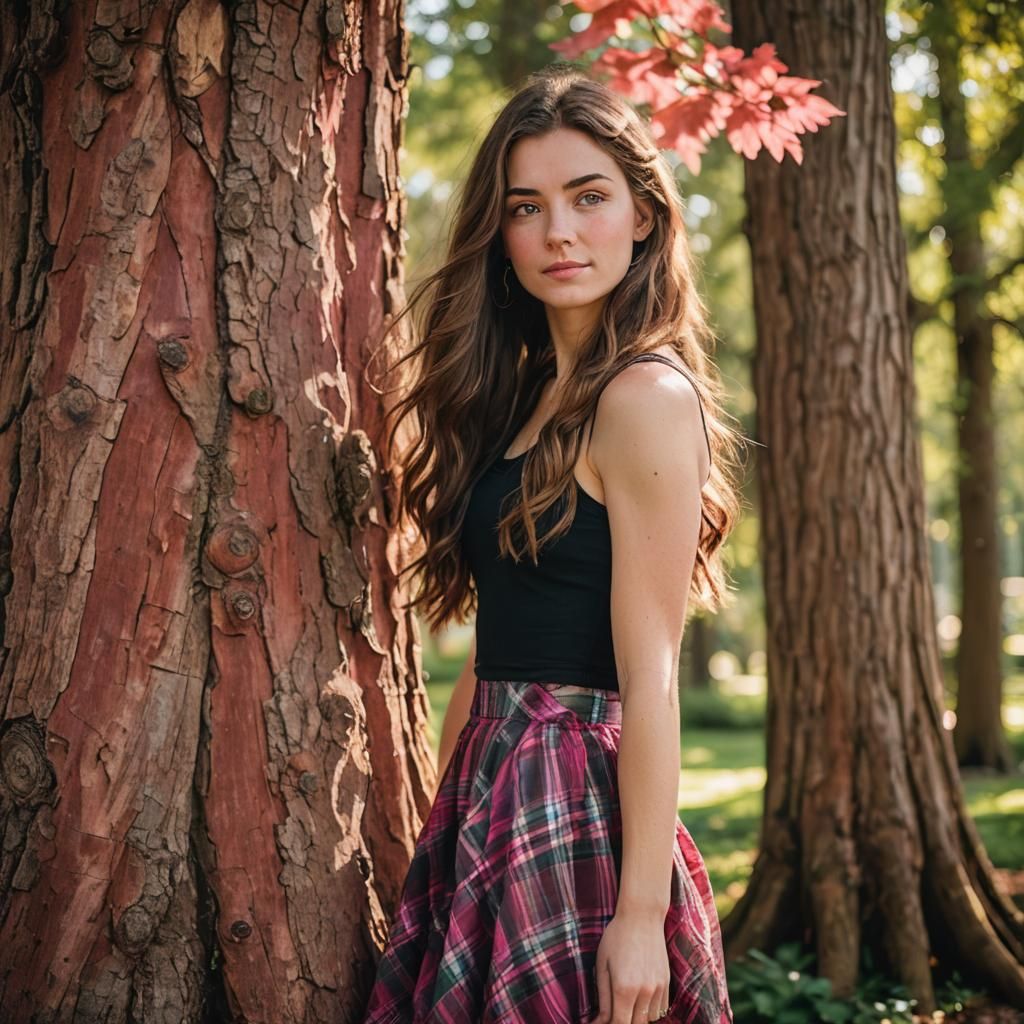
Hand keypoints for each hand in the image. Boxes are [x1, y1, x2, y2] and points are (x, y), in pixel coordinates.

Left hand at [589, 907, 670, 1023]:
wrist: (642, 916)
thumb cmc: (616, 938)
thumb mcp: (602, 966)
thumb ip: (602, 999)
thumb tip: (597, 1022)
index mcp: (624, 989)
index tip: (600, 1022)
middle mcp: (644, 992)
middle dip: (622, 1021)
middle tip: (612, 1009)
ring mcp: (658, 988)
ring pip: (649, 1019)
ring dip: (637, 1017)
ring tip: (625, 1002)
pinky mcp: (666, 982)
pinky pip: (660, 1009)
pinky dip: (650, 1010)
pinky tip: (639, 998)